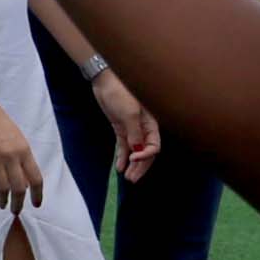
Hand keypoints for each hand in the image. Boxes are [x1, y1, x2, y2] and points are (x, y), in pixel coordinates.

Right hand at [0, 88, 45, 211]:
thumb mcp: (16, 136)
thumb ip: (21, 156)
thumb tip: (25, 179)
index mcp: (24, 149)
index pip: (35, 178)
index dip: (37, 194)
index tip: (36, 204)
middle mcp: (11, 155)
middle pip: (19, 187)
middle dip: (19, 202)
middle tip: (16, 211)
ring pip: (2, 188)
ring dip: (3, 201)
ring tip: (2, 206)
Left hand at [95, 67, 161, 182]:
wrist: (105, 79)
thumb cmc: (121, 92)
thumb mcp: (130, 113)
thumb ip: (135, 133)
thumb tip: (138, 150)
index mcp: (151, 123)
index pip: (154, 146)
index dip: (146, 155)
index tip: (134, 158)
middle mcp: (143, 128)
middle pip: (145, 152)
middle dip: (140, 166)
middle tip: (132, 179)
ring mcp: (131, 128)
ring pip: (134, 151)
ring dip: (132, 164)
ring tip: (127, 177)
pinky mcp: (120, 127)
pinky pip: (123, 145)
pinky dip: (122, 156)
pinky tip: (119, 167)